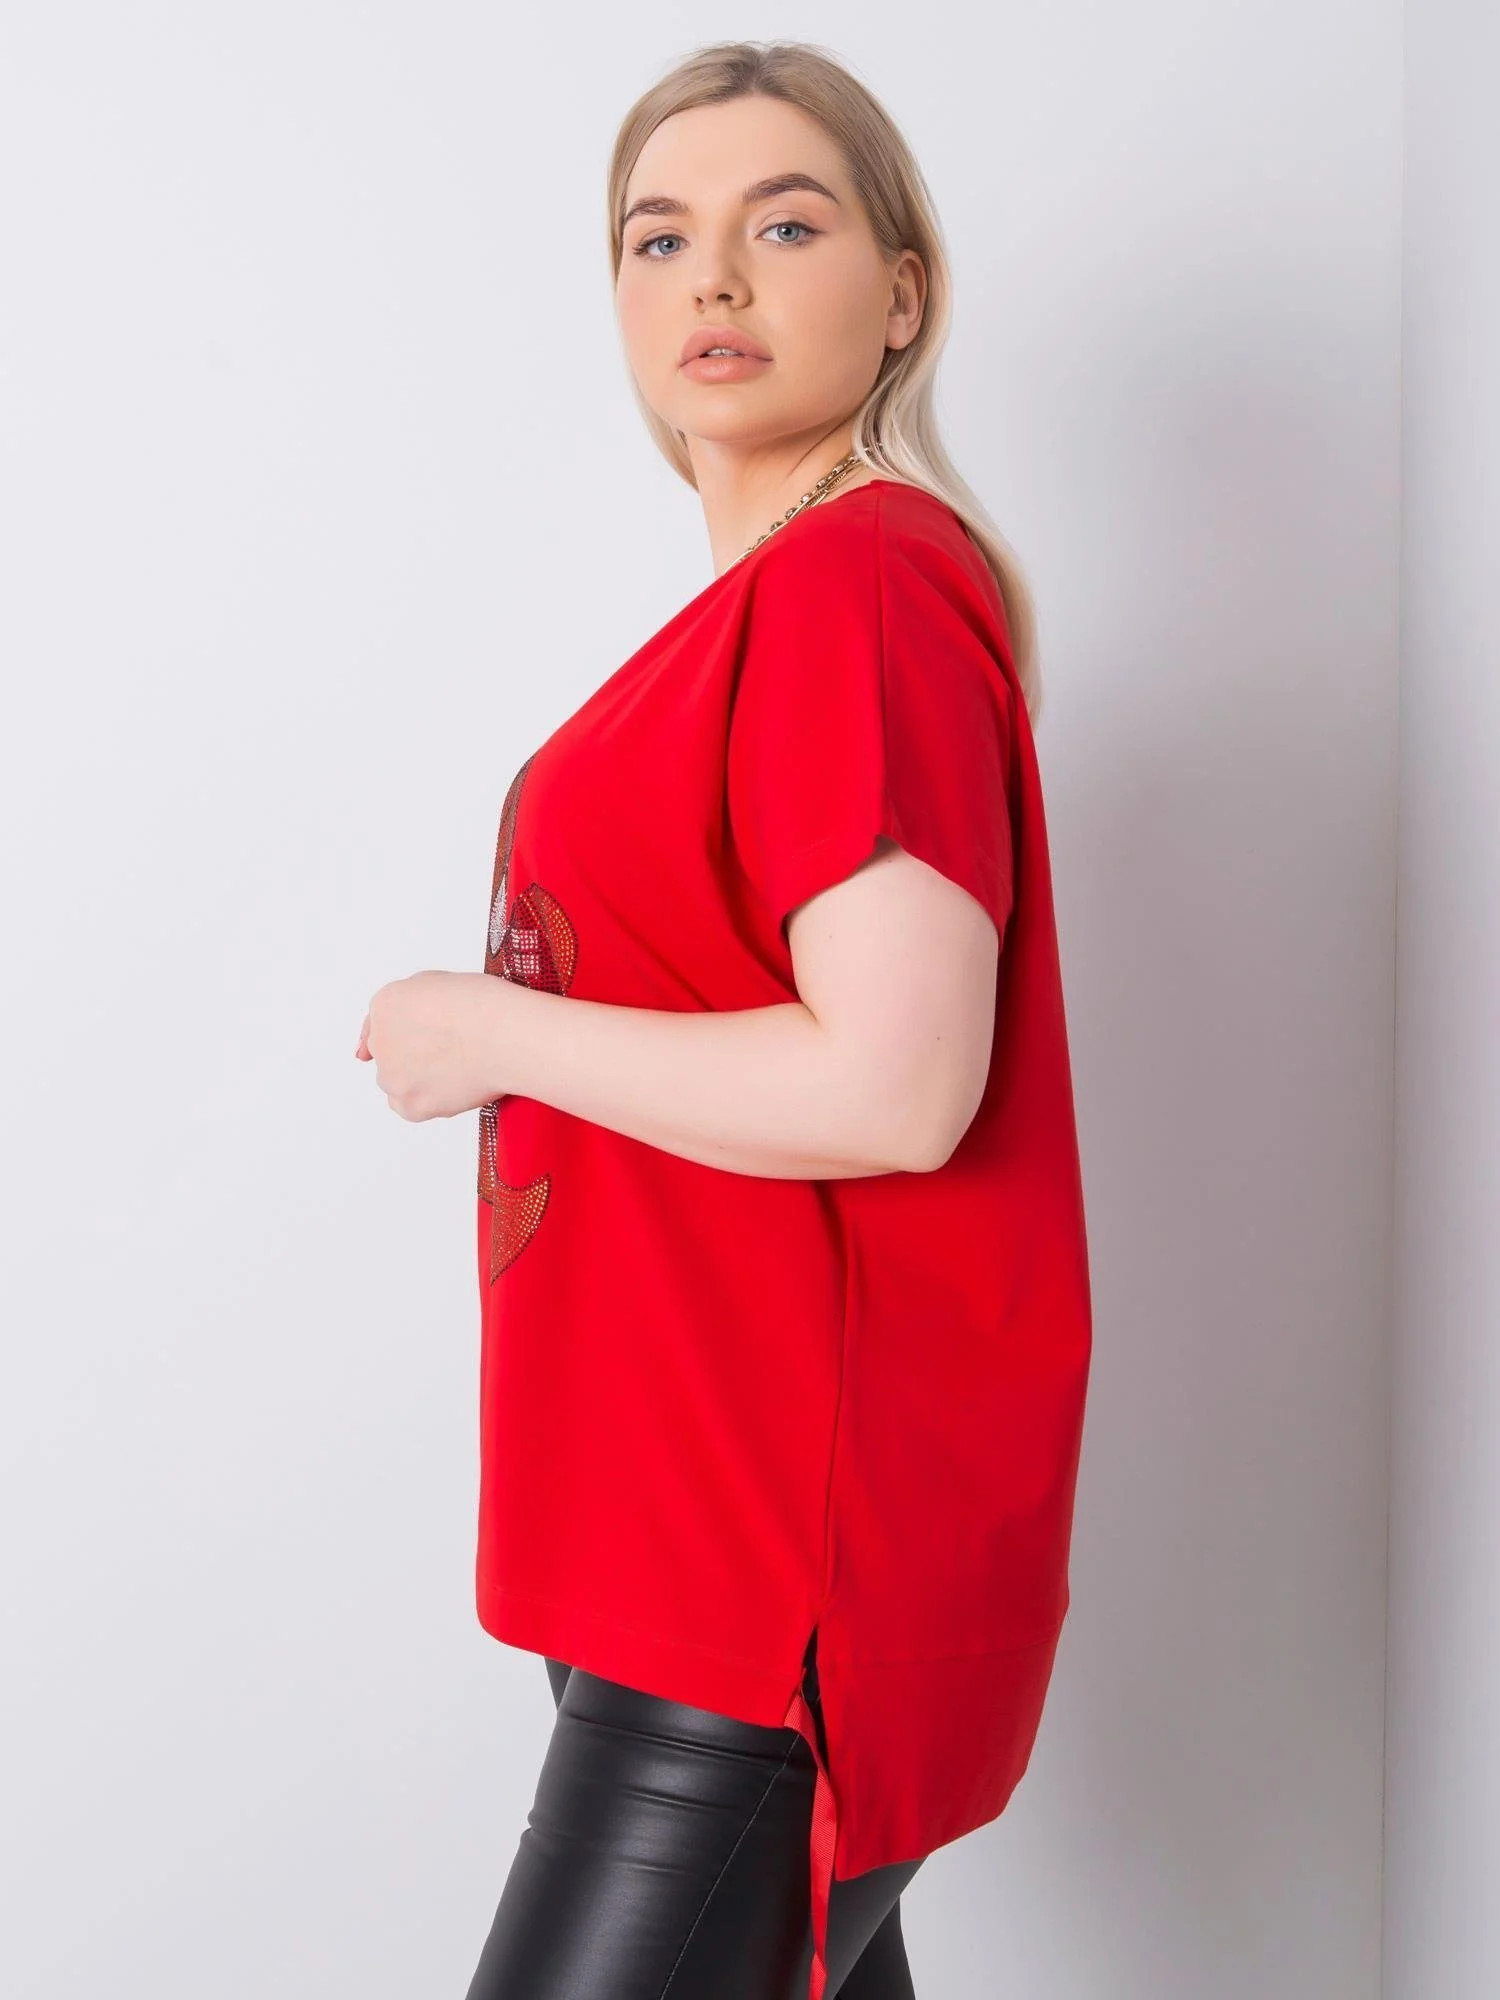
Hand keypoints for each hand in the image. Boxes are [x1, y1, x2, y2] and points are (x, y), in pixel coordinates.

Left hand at [356, 970, 509, 1121]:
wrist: (505, 1037)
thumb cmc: (486, 1007)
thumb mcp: (441, 981)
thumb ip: (413, 1002)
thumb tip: (405, 1024)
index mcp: (386, 1004)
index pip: (379, 1023)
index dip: (398, 1033)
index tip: (406, 1042)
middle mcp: (381, 1040)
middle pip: (388, 1055)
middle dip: (411, 1056)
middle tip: (449, 1052)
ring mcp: (392, 1076)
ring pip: (398, 1083)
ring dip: (417, 1080)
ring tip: (457, 1069)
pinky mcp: (410, 1105)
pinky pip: (409, 1108)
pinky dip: (427, 1101)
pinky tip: (452, 1086)